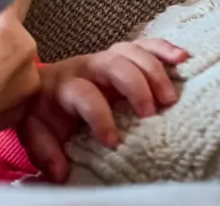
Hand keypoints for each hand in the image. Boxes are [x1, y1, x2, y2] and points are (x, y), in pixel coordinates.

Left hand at [19, 38, 187, 181]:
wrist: (42, 89)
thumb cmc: (45, 114)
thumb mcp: (38, 133)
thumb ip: (45, 151)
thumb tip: (60, 171)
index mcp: (64, 87)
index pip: (83, 94)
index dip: (99, 116)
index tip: (112, 141)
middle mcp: (85, 68)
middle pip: (112, 64)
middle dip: (135, 86)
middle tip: (150, 114)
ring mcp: (104, 59)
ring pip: (130, 52)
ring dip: (154, 71)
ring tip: (170, 98)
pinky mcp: (120, 56)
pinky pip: (143, 46)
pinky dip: (162, 49)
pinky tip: (181, 59)